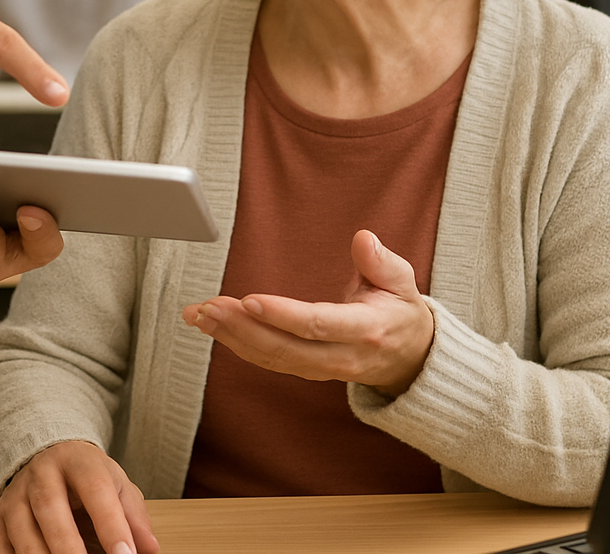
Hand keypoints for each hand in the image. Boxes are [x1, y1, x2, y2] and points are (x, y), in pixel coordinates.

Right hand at [0, 441, 158, 553]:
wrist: (48, 458)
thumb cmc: (88, 479)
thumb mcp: (118, 487)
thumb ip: (134, 518)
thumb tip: (150, 549)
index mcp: (79, 460)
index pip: (96, 490)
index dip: (111, 526)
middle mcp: (42, 473)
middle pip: (50, 508)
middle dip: (68, 546)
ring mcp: (15, 495)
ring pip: (20, 528)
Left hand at [181, 230, 433, 397]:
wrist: (410, 359)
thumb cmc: (401, 312)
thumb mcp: (402, 282)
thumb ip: (382, 261)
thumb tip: (363, 238)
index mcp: (364, 330)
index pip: (317, 325)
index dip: (282, 315)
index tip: (250, 300)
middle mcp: (341, 356)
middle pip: (285, 347)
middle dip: (242, 328)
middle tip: (209, 308)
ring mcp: (323, 369)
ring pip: (272, 357)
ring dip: (231, 337)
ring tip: (199, 315)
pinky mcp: (308, 370)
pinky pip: (270, 361)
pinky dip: (239, 344)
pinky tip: (214, 328)